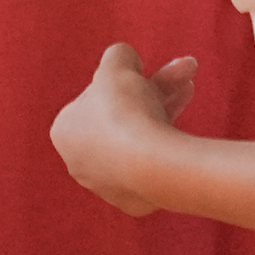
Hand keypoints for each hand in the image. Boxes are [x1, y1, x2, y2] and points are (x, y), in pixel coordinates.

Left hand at [49, 43, 198, 217]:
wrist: (151, 164)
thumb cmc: (124, 111)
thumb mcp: (118, 63)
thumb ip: (118, 55)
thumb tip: (125, 58)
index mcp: (64, 131)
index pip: (93, 98)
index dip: (119, 82)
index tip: (140, 71)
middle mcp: (79, 162)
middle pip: (122, 116)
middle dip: (154, 89)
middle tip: (181, 70)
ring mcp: (107, 184)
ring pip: (140, 137)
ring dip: (165, 107)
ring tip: (189, 87)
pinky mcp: (135, 199)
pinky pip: (152, 162)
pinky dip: (166, 143)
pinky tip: (180, 131)